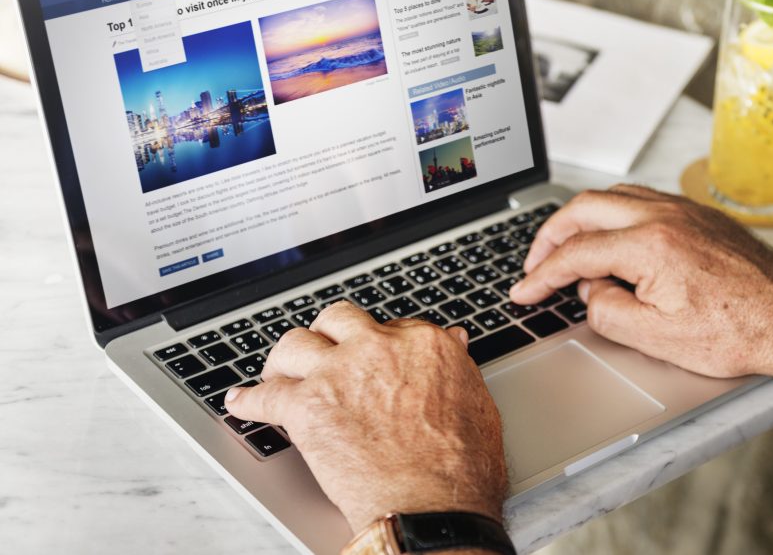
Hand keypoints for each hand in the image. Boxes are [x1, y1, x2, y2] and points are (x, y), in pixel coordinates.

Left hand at [224, 302, 506, 531]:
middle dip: (326, 335)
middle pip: (337, 319)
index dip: (371, 342)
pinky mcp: (306, 406)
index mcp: (422, 344)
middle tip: (321, 354)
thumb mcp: (477, 404)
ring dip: (283, 361)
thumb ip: (456, 366)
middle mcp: (378, 347)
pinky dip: (248, 400)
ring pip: (294, 344)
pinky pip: (264, 395)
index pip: (386, 325)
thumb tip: (453, 343)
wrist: (433, 508)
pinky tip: (240, 403)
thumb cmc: (461, 468)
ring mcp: (339, 372)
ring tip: (277, 373)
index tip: (364, 355)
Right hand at [510, 185, 772, 378]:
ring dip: (580, 220)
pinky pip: (639, 199)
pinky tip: (610, 240)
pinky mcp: (695, 213)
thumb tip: (590, 290)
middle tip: (535, 264)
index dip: (541, 275)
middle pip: (584, 209)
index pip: (576, 254)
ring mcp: (681, 209)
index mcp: (649, 245)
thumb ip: (606, 310)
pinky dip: (610, 216)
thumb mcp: (655, 338)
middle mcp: (663, 215)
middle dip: (550, 236)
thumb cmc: (736, 331)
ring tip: (566, 250)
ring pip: (611, 196)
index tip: (524, 291)